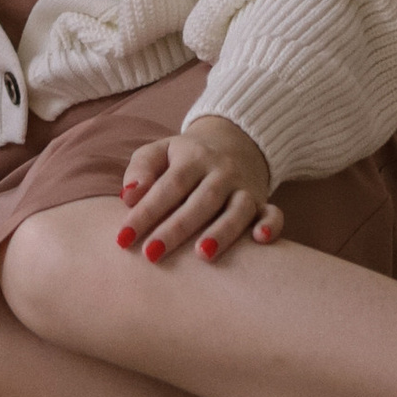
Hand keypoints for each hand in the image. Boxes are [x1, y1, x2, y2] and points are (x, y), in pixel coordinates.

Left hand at [115, 116, 278, 265]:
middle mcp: (221, 172)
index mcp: (192, 159)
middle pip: (200, 201)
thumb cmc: (183, 158)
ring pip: (237, 209)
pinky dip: (270, 226)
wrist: (233, 143)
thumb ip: (140, 170)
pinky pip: (273, 213)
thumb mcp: (159, 152)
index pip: (168, 186)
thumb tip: (128, 197)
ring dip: (222, 231)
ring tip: (202, 254)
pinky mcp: (263, 202)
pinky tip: (259, 241)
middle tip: (152, 254)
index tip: (123, 240)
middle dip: (176, 229)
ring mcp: (244, 188)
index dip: (145, 213)